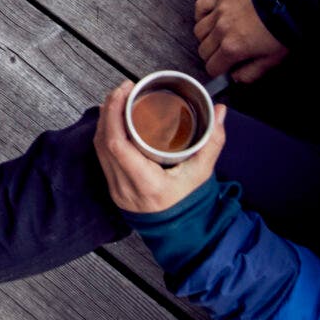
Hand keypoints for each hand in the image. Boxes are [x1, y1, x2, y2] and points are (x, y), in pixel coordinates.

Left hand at [94, 83, 228, 215]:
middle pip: (104, 142)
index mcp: (146, 184)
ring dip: (105, 119)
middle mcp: (125, 187)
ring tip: (118, 98)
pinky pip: (101, 155)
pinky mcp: (112, 186)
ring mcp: (115, 188)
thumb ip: (212, 140)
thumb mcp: (203, 172)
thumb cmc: (189, 202)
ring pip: (99, 147)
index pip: (117, 145)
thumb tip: (220, 110)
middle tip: (124, 88)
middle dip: (110, 109)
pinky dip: (105, 133)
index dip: (115, 114)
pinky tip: (113, 119)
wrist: (179, 231)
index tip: (126, 93)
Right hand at [194, 0, 287, 84]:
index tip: (224, 68)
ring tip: (218, 35)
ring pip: (199, 31)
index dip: (218, 70)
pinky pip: (200, 7)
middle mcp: (220, 31)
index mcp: (231, 48)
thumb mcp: (271, 60)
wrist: (287, 2)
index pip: (212, 67)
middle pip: (203, 51)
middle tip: (223, 53)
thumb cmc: (280, 31)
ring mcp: (218, 12)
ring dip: (206, 37)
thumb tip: (234, 78)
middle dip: (212, 56)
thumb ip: (250, 74)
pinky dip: (201, 15)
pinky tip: (211, 19)